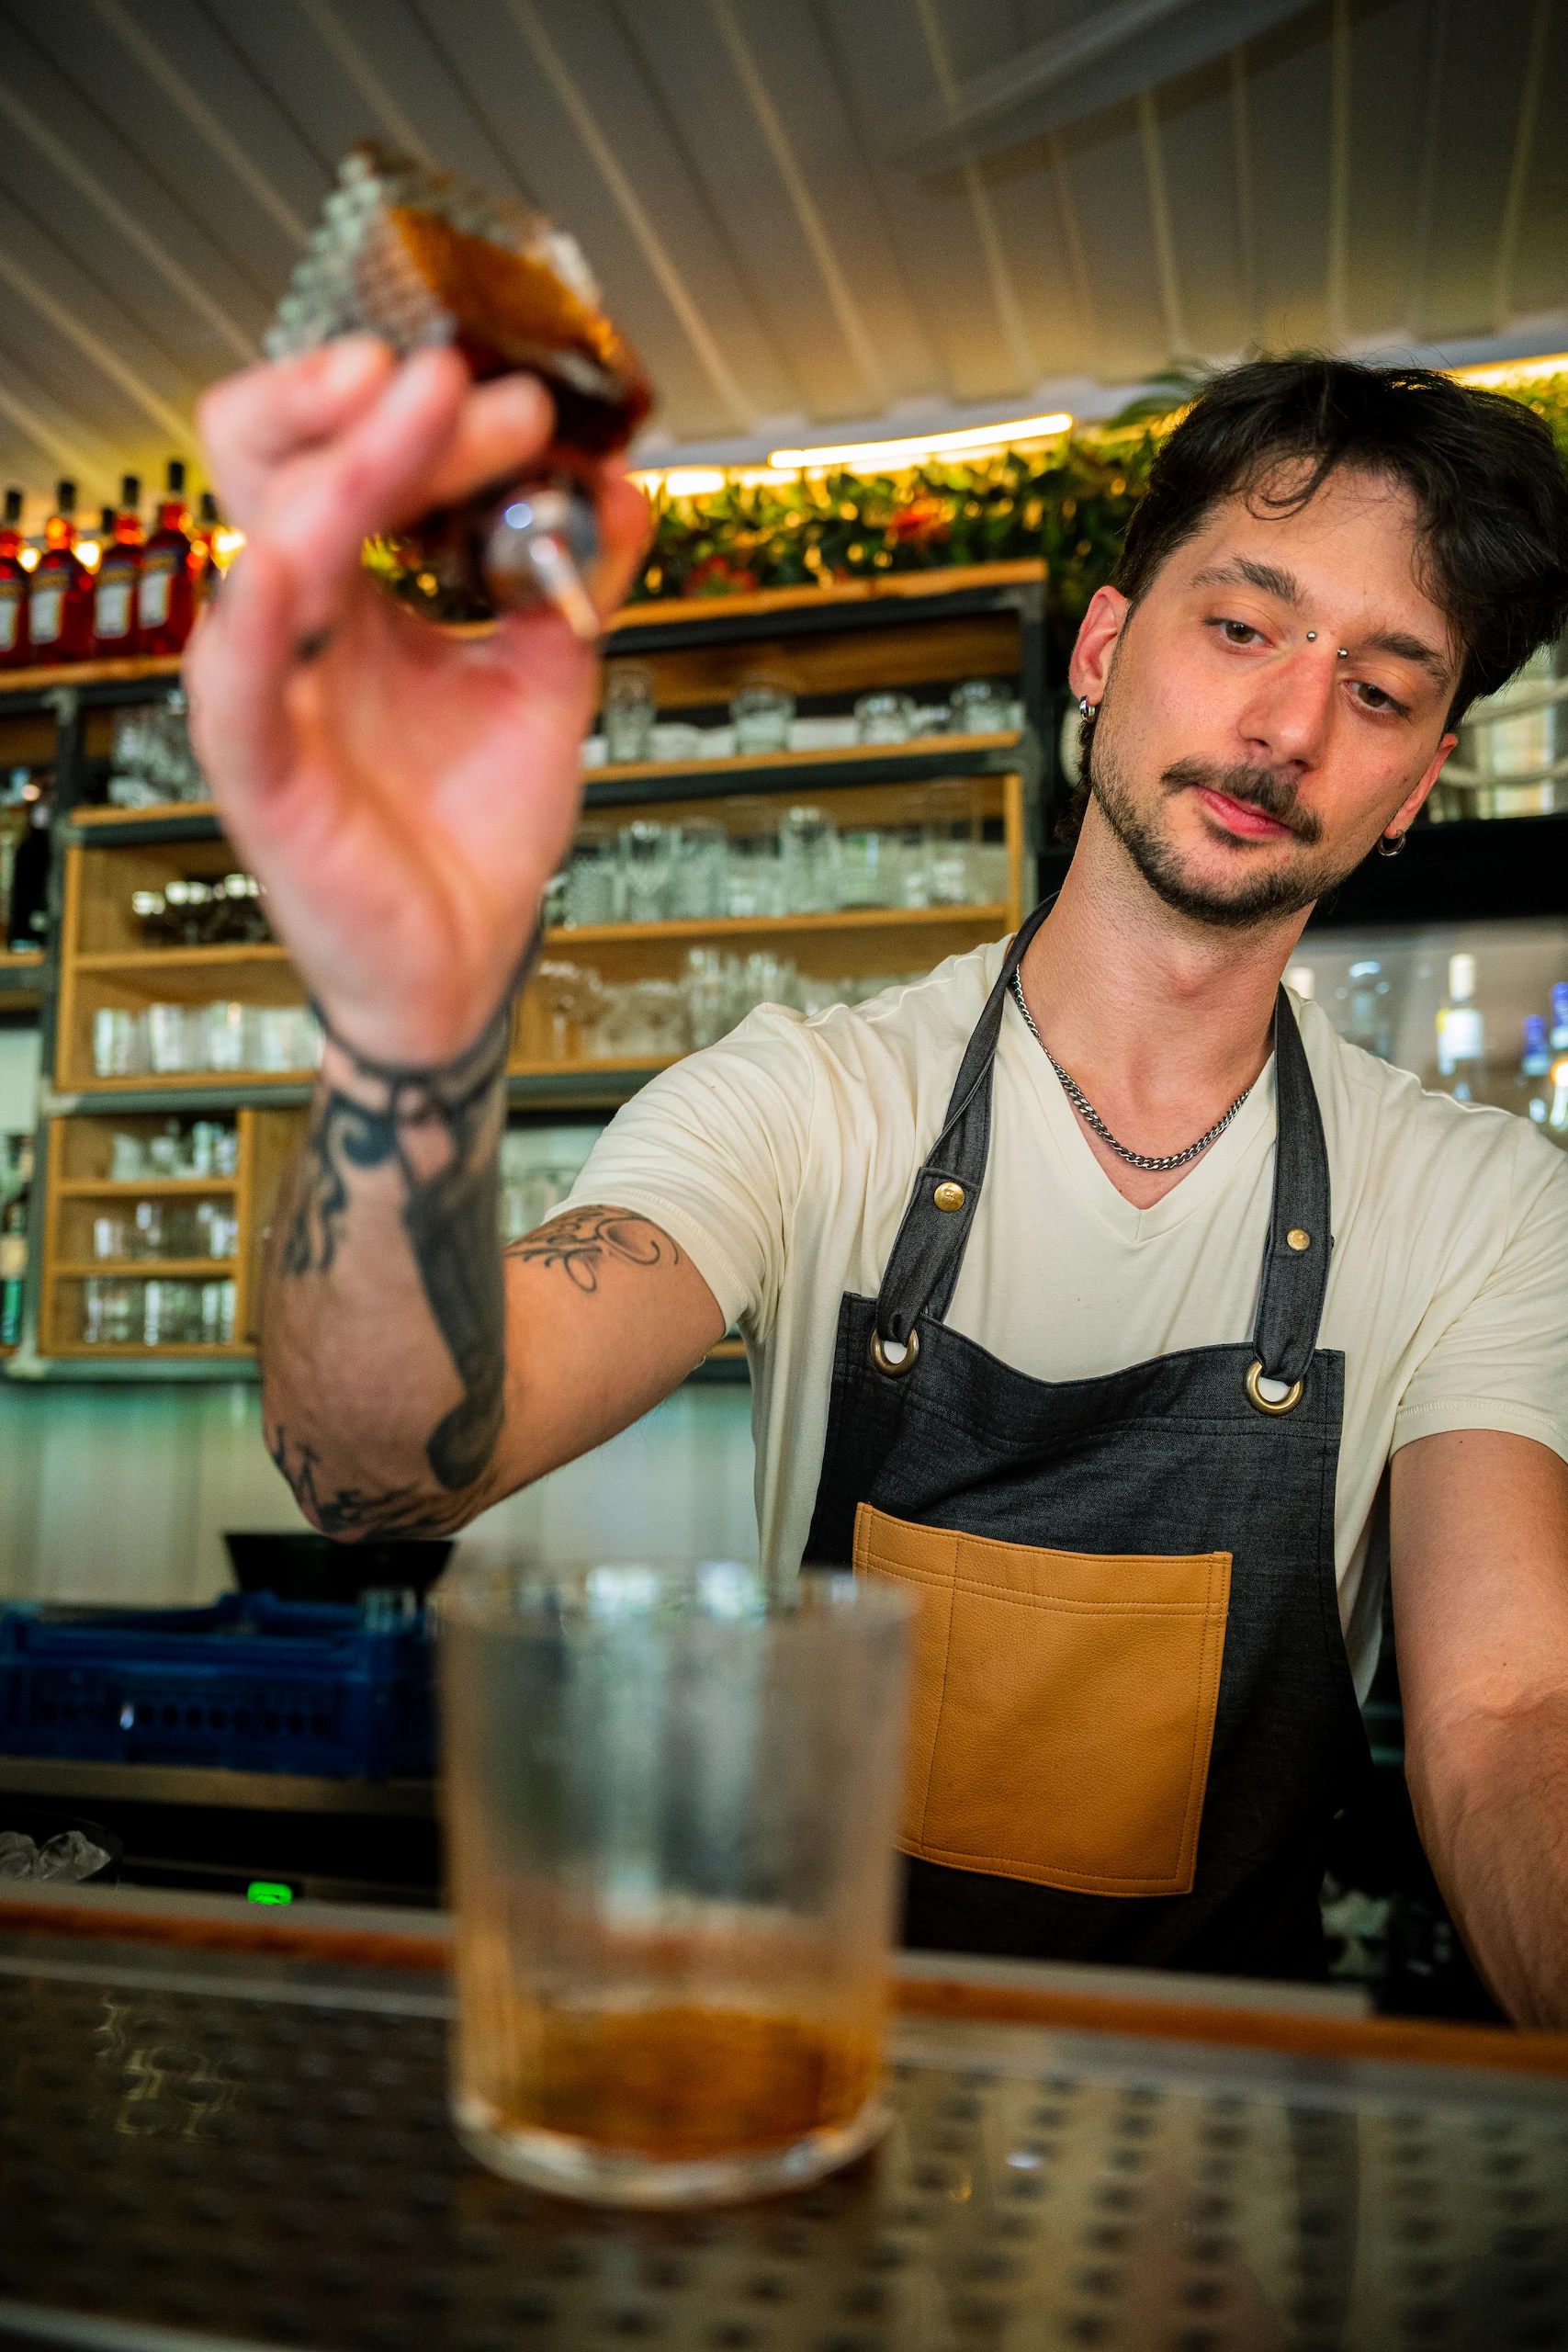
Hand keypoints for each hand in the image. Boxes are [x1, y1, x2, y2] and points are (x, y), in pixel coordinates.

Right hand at [185, 338, 649, 1064]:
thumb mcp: (549, 677)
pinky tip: (288, 562)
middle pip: (278, 462)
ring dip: (347, 466)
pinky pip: (233, 687)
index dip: (416, 411)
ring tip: (426, 408)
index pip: (343, 454)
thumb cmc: (476, 829)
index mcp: (354, 593)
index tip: (516, 397)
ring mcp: (272, 692)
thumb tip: (620, 476)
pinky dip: (254, 619)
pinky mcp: (262, 774)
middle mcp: (299, 625)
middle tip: (461, 379)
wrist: (468, 960)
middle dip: (371, 407)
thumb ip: (579, 578)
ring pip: (267, 543)